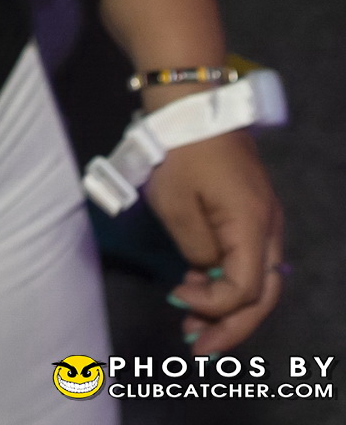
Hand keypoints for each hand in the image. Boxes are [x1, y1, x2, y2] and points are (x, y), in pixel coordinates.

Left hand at [146, 131, 283, 352]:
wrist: (190, 100)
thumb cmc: (180, 151)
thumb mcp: (177, 206)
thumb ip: (196, 251)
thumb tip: (206, 274)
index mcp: (254, 226)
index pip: (246, 290)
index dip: (213, 305)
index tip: (176, 296)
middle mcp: (270, 227)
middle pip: (263, 293)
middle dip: (231, 326)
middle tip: (196, 347)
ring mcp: (264, 217)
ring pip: (260, 278)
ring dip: (229, 307)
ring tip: (194, 325)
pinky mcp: (251, 209)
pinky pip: (249, 258)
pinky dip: (228, 281)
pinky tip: (200, 287)